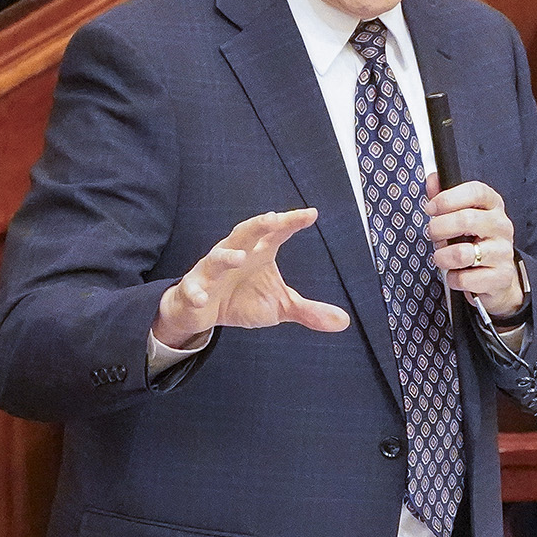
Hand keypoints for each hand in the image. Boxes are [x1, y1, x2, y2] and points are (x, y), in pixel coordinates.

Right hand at [152, 209, 349, 348]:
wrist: (202, 310)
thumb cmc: (243, 298)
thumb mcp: (280, 306)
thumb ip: (309, 310)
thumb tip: (343, 321)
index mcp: (258, 252)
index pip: (277, 233)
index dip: (292, 222)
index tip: (311, 214)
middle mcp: (235, 253)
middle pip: (246, 234)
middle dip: (258, 226)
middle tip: (272, 219)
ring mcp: (212, 271)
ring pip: (217, 258)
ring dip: (226, 256)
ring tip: (239, 258)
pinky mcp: (194, 288)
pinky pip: (193, 289)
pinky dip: (196, 293)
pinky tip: (202, 299)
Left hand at [424, 175, 526, 317]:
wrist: (499, 277)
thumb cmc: (478, 242)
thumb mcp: (464, 216)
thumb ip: (446, 198)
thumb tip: (433, 179)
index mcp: (493, 206)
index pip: (476, 191)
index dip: (448, 198)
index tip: (431, 208)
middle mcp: (501, 226)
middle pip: (466, 219)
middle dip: (439, 228)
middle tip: (432, 234)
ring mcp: (503, 252)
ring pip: (463, 253)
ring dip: (443, 257)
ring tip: (441, 257)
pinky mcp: (500, 276)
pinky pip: (465, 278)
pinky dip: (453, 279)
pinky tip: (456, 275)